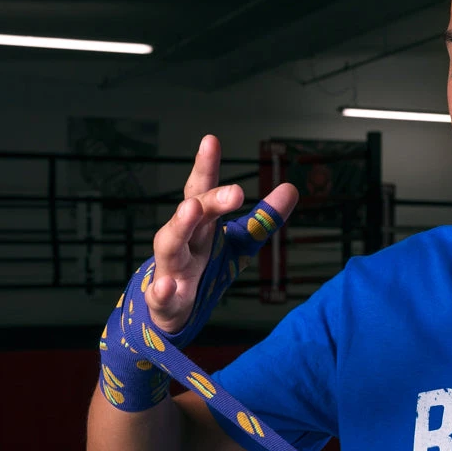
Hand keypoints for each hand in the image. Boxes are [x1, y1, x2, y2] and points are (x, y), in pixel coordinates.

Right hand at [146, 134, 297, 332]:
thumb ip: (263, 219)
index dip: (206, 166)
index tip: (211, 140)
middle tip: (233, 191)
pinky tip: (166, 286)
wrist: (174, 310)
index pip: (202, 191)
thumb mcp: (240, 243)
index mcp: (202, 224)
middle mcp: (184, 240)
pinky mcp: (165, 300)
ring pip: (169, 244)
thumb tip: (291, 188)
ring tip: (192, 210)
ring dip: (179, 227)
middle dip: (208, 200)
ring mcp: (171, 268)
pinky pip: (160, 295)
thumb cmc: (205, 268)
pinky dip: (161, 290)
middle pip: (191, 214)